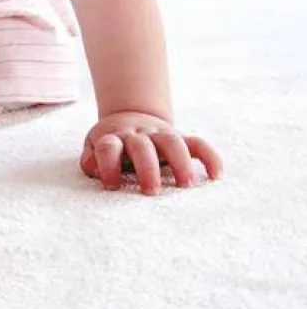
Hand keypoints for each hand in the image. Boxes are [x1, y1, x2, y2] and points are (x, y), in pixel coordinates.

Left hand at [80, 112, 222, 195]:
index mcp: (113, 138)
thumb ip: (91, 160)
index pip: (108, 148)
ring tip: (186, 185)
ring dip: (180, 162)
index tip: (112, 185)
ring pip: (172, 142)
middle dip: (147, 168)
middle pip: (142, 146)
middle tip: (152, 192)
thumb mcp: (94, 147)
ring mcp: (160, 134)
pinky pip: (198, 143)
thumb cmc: (112, 144)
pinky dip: (209, 156)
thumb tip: (95, 169)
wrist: (130, 116)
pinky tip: (216, 176)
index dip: (108, 165)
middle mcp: (137, 134)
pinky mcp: (180, 137)